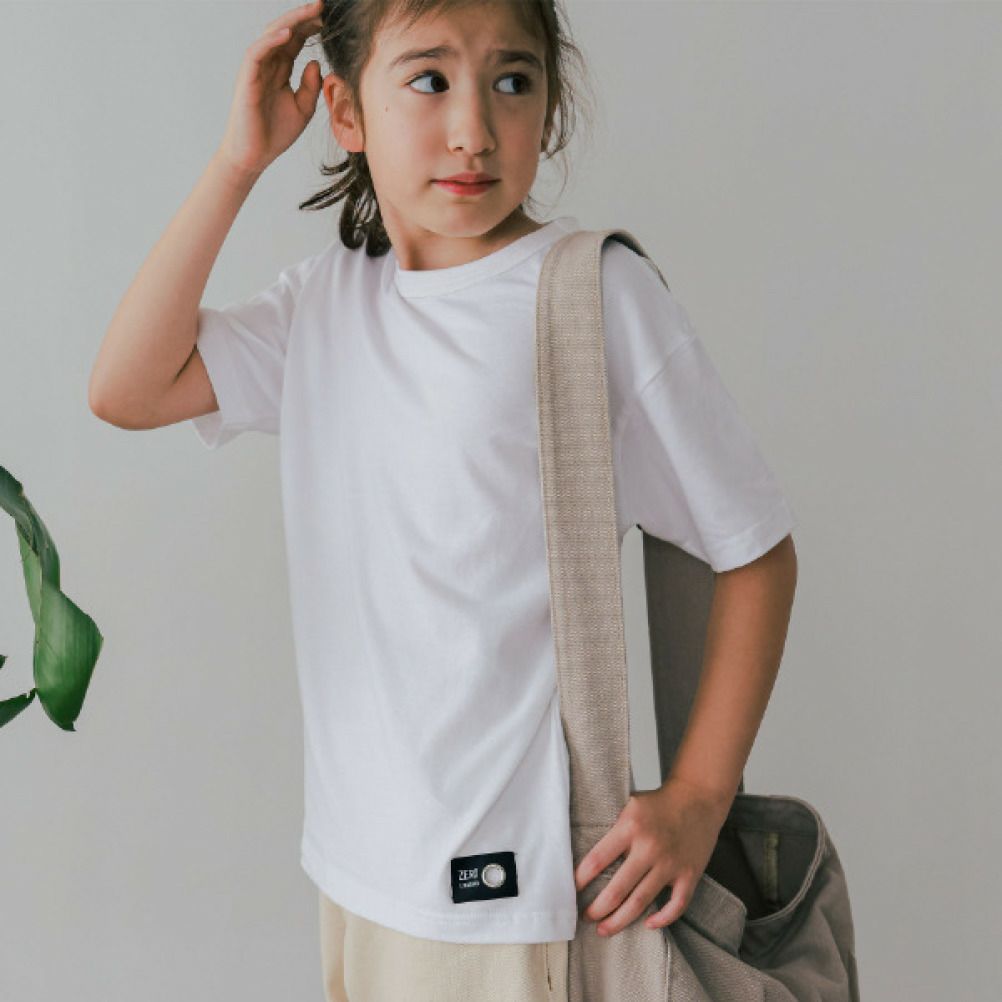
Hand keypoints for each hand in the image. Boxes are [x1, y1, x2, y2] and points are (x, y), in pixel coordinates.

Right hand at [217, 1, 326, 179]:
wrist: (255, 155)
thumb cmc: (275, 133)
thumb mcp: (303, 108)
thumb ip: (311, 86)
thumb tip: (315, 62)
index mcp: (280, 70)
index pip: (295, 41)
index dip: (310, 28)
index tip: (329, 19)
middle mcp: (268, 64)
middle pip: (285, 31)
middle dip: (304, 17)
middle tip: (323, 5)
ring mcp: (256, 69)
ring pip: (272, 35)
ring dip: (291, 21)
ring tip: (311, 12)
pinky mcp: (247, 78)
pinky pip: (257, 51)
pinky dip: (271, 40)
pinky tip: (288, 32)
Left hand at [573, 776, 731, 936]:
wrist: (699, 797)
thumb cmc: (659, 802)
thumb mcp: (630, 805)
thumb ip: (614, 828)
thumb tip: (586, 853)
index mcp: (630, 826)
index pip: (597, 859)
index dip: (580, 879)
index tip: (569, 891)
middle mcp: (649, 847)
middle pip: (617, 889)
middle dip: (597, 909)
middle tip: (585, 917)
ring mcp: (671, 863)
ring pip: (641, 902)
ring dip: (620, 920)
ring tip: (604, 930)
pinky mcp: (690, 874)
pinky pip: (676, 906)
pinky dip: (662, 919)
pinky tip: (648, 924)